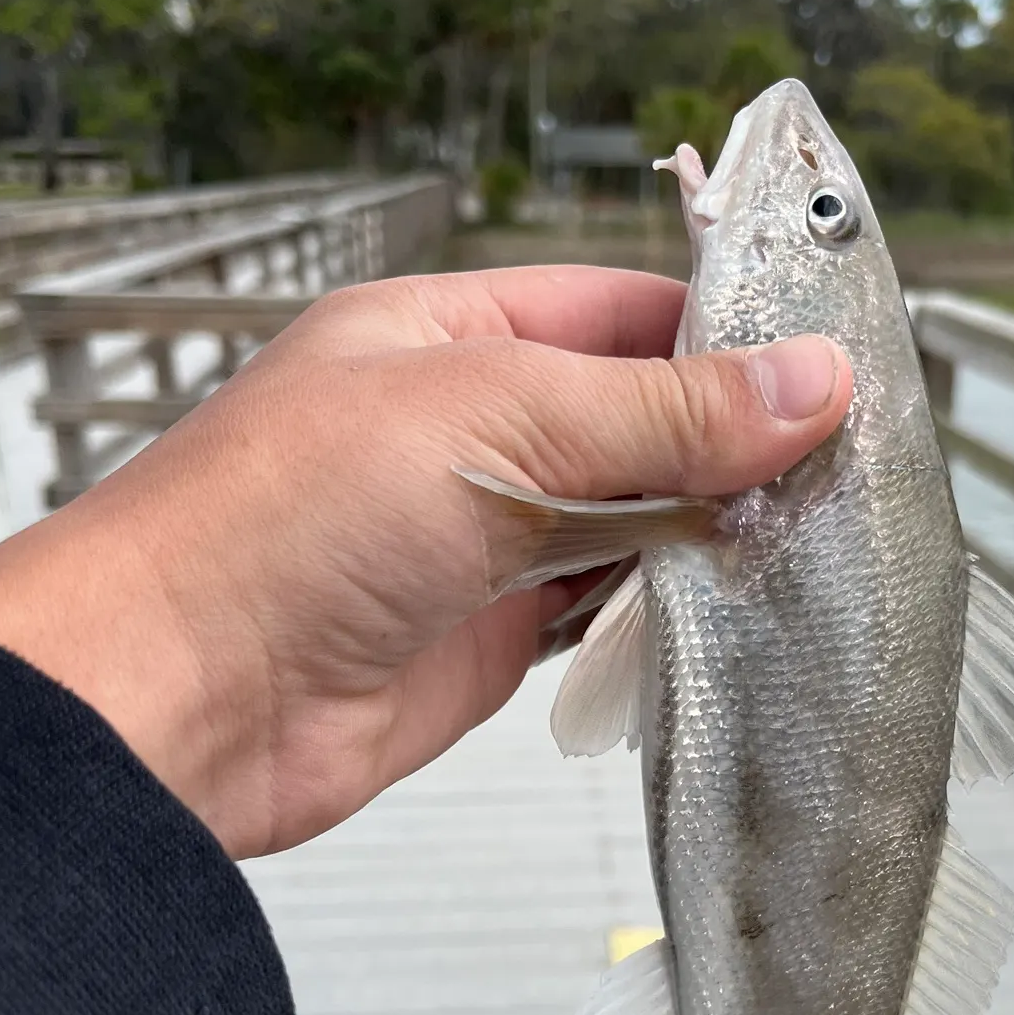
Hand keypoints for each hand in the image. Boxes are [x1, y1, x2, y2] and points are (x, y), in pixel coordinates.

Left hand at [0, 268, 849, 857]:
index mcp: (452, 339)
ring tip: (794, 534)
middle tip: (826, 462)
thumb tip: (806, 383)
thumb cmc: (280, 523)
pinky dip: (663, 609)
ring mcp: (484, 538)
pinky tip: (720, 605)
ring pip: (631, 520)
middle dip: (725, 442)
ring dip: (702, 531)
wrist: (187, 702)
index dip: (720, 332)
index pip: (618, 312)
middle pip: (635, 421)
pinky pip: (605, 609)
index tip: (820, 363)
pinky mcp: (495, 634)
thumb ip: (662, 409)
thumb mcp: (496, 419)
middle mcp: (470, 433)